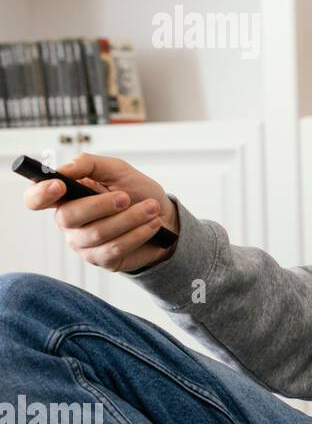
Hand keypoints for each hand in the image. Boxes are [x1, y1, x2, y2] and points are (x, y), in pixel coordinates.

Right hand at [22, 151, 178, 272]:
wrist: (164, 216)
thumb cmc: (136, 192)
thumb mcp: (117, 170)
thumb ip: (89, 164)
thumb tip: (64, 169)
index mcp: (66, 197)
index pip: (35, 199)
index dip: (40, 194)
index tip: (59, 185)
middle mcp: (68, 222)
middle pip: (68, 217)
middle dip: (101, 205)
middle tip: (126, 197)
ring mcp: (83, 243)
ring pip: (97, 233)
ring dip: (129, 218)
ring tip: (150, 208)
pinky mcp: (102, 259)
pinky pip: (115, 248)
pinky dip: (138, 233)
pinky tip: (152, 224)